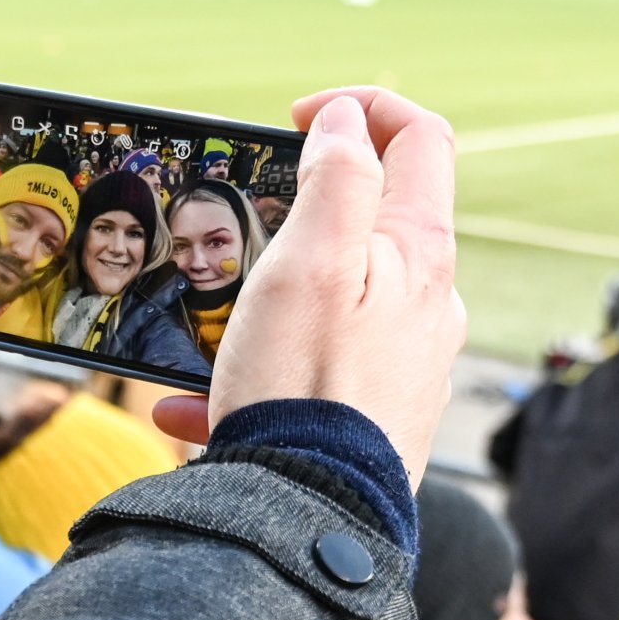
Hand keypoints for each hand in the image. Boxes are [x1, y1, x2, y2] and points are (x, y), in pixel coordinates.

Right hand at [153, 88, 465, 489]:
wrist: (309, 512)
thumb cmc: (304, 386)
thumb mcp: (310, 262)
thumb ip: (336, 180)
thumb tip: (349, 121)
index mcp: (417, 253)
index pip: (420, 139)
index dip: (362, 107)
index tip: (298, 119)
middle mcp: (426, 304)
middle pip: (373, 221)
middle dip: (299, 216)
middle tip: (243, 234)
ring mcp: (405, 361)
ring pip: (332, 301)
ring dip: (265, 305)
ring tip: (207, 340)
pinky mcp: (376, 413)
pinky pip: (311, 372)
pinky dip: (255, 375)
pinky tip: (193, 405)